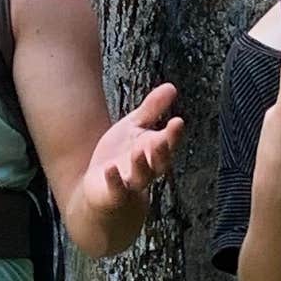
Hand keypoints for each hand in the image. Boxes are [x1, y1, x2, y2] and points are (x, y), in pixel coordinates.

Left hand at [85, 84, 182, 215]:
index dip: (174, 134)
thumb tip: (172, 86)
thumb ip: (153, 109)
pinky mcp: (114, 194)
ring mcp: (131, 182)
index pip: (168, 143)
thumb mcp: (135, 127)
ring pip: (141, 176)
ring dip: (141, 165)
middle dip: (162, 151)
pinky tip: (110, 169)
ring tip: (138, 152)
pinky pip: (116, 189)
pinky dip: (114, 180)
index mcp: (154, 150)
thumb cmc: (122, 154)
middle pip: (159, 162)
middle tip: (163, 139)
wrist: (102, 187)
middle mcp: (147, 168)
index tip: (178, 121)